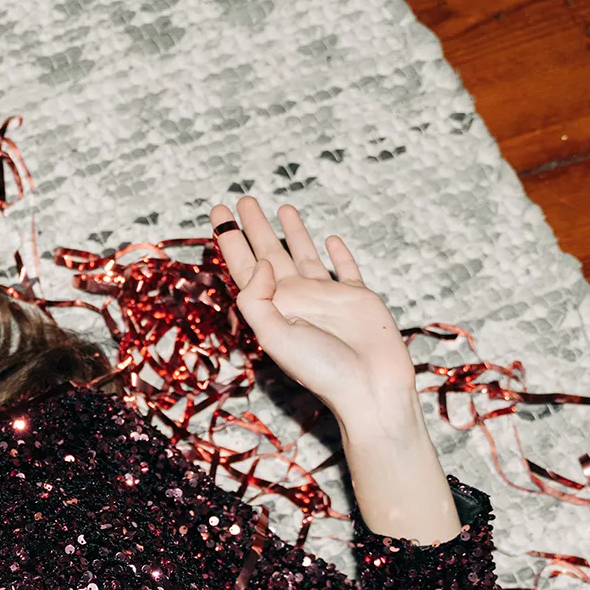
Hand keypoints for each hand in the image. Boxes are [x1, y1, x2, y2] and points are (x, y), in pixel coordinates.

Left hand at [210, 197, 419, 431]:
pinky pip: (346, 270)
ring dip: (292, 232)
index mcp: (272, 307)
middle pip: (270, 253)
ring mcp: (328, 297)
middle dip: (254, 227)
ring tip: (281, 207)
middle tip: (241, 200)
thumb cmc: (321, 369)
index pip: (244, 266)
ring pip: (304, 255)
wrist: (370, 389)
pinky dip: (338, 254)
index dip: (230, 239)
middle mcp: (296, 298)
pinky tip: (330, 238)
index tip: (218, 211)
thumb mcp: (274, 336)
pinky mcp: (359, 298)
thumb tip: (260, 261)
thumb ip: (257, 298)